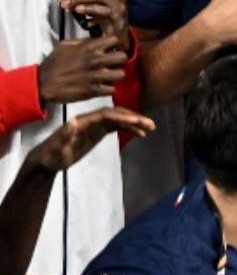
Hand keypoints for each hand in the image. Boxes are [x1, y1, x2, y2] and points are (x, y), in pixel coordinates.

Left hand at [26, 106, 152, 172]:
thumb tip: (73, 121)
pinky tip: (139, 133)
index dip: (122, 116)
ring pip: (119, 120)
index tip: (136, 120)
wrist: (47, 160)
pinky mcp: (98, 132)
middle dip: (134, 118)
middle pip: (116, 115)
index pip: (107, 114)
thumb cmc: (51, 155)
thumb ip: (65, 134)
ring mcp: (96, 126)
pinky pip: (117, 127)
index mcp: (83, 121)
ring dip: (134, 122)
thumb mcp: (56, 147)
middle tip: (150, 124)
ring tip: (150, 128)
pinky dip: (129, 128)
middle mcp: (92, 120)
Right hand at [36, 37, 127, 103]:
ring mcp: (95, 76)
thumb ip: (81, 41)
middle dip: (119, 60)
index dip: (114, 45)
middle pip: (122, 57)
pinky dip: (109, 89)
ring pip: (121, 74)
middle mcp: (95, 60)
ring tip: (109, 77)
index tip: (110, 50)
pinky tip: (102, 87)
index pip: (114, 40)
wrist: (42, 83)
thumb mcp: (64, 45)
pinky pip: (112, 89)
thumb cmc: (52, 64)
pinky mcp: (93, 91)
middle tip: (112, 64)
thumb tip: (94, 39)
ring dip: (116, 76)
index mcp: (89, 48)